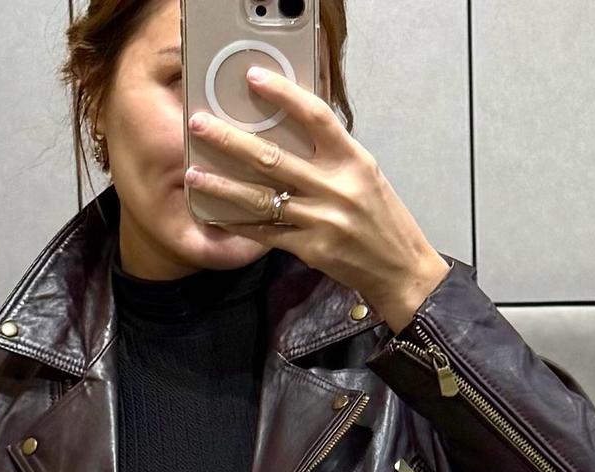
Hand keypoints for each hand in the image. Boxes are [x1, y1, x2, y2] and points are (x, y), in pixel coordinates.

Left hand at [185, 65, 450, 333]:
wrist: (400, 269)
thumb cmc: (382, 219)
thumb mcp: (365, 175)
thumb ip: (332, 155)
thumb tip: (291, 132)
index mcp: (352, 160)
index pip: (315, 117)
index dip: (283, 95)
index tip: (253, 79)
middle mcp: (336, 187)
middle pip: (273, 158)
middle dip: (230, 141)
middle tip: (198, 125)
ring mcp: (321, 220)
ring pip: (261, 199)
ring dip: (223, 186)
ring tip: (193, 175)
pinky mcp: (311, 249)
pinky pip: (266, 233)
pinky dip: (239, 224)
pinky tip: (217, 216)